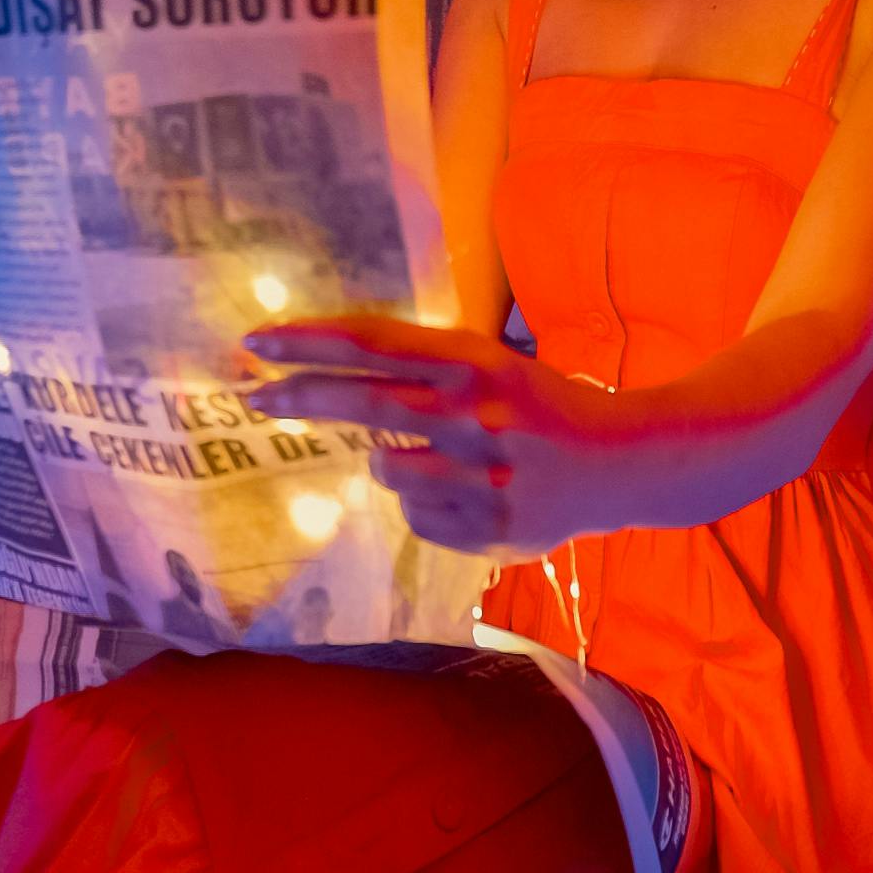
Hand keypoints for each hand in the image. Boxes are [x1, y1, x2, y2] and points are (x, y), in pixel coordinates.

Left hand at [238, 314, 627, 556]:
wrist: (619, 465)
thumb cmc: (536, 408)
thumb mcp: (488, 366)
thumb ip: (420, 368)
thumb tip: (323, 372)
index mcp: (476, 363)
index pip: (374, 344)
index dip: (310, 342)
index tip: (258, 342)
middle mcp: (476, 415)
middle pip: (364, 403)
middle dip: (301, 397)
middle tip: (253, 396)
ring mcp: (481, 478)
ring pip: (385, 470)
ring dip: (392, 463)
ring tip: (443, 459)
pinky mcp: (487, 530)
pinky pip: (414, 516)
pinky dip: (426, 503)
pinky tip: (470, 494)